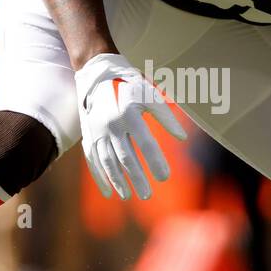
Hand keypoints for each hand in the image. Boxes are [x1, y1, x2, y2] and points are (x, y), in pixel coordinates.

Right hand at [75, 52, 185, 199]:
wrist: (98, 74)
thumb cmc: (130, 84)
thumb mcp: (150, 94)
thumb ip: (166, 116)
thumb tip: (182, 137)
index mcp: (128, 113)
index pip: (145, 143)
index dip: (155, 161)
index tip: (165, 177)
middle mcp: (111, 125)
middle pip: (125, 157)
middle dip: (137, 178)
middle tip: (147, 195)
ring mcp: (96, 132)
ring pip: (107, 161)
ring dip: (118, 181)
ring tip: (129, 196)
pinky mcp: (88, 136)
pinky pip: (92, 160)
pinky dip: (100, 177)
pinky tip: (109, 192)